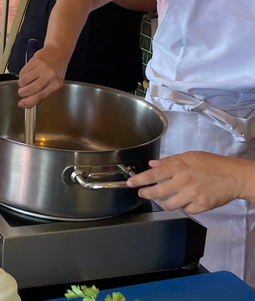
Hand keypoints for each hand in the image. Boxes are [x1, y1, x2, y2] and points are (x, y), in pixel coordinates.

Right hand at [16, 44, 65, 107]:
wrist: (58, 51)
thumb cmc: (57, 68)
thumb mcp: (55, 82)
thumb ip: (43, 92)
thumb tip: (29, 102)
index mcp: (56, 84)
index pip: (40, 96)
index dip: (28, 102)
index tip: (22, 104)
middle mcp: (50, 76)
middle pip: (31, 89)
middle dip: (22, 93)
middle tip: (21, 92)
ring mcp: (42, 68)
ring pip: (24, 80)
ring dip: (21, 84)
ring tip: (24, 82)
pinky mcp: (35, 60)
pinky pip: (23, 71)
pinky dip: (22, 75)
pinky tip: (26, 74)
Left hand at [127, 151, 253, 213]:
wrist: (234, 176)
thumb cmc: (213, 164)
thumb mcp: (190, 156)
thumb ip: (169, 161)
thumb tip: (153, 164)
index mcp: (178, 166)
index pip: (152, 175)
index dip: (138, 180)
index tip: (130, 183)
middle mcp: (182, 181)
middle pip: (156, 192)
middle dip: (146, 194)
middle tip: (143, 194)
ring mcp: (191, 195)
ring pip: (168, 204)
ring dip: (163, 203)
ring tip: (162, 199)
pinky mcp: (201, 206)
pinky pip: (185, 210)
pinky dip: (182, 207)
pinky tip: (183, 202)